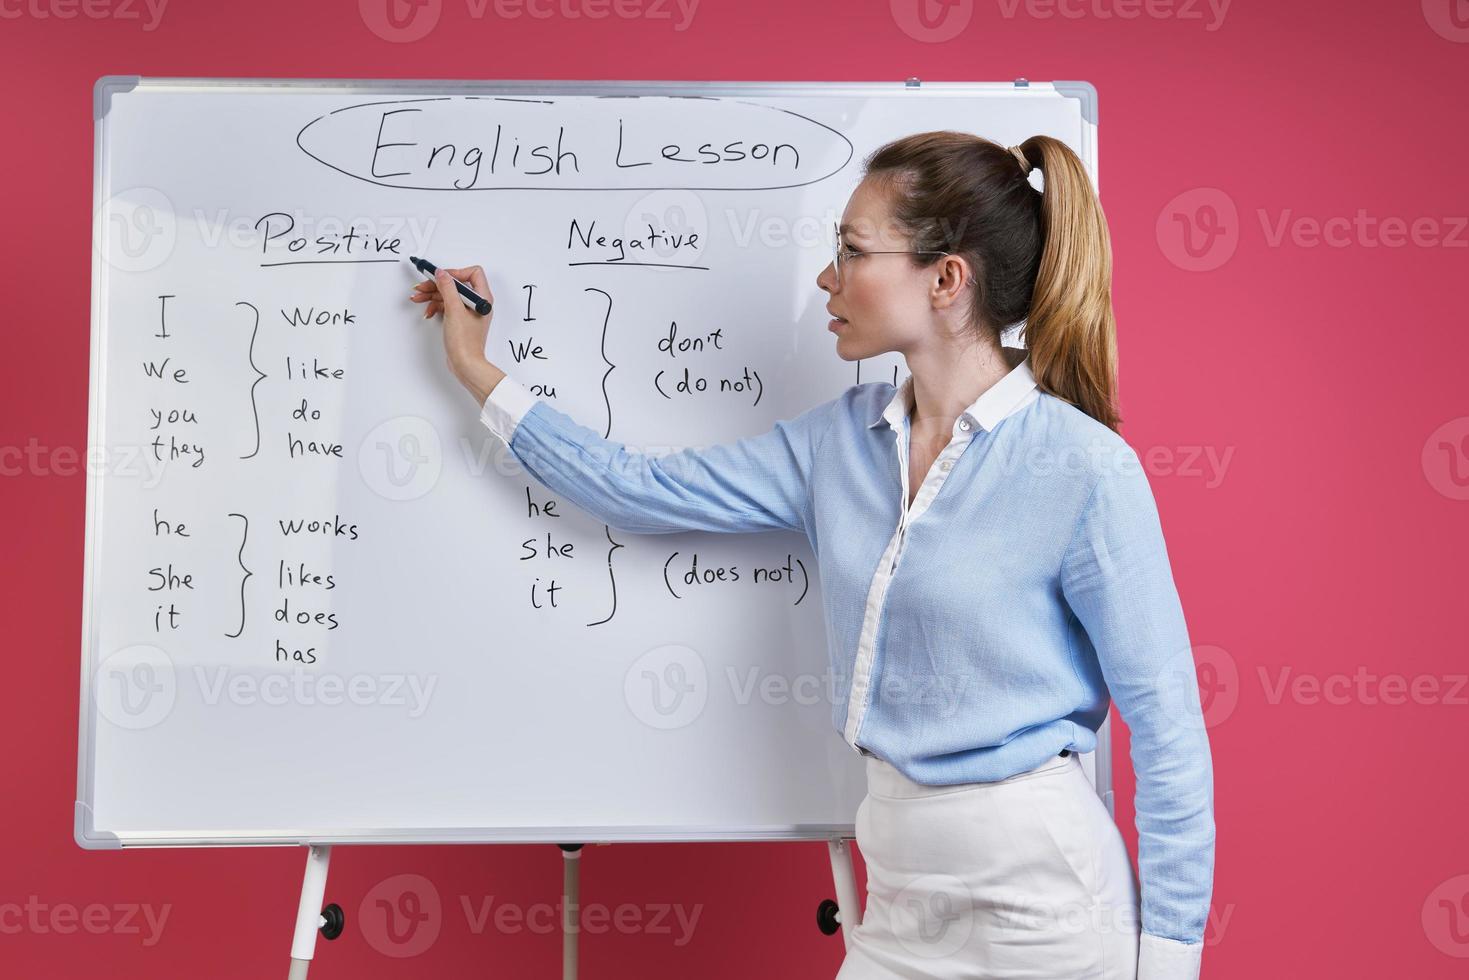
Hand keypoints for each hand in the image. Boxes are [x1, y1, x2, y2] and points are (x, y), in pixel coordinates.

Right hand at [410, 264, 502, 400]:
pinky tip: (428, 311)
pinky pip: (447, 306)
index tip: (439, 276)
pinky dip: (436, 306)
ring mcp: (468, 312)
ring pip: (449, 295)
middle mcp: (477, 303)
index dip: (455, 272)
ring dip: (432, 295)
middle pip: (456, 284)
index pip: (472, 273)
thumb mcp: (454, 310)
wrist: (465, 364)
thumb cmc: (465, 342)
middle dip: (437, 285)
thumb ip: (447, 288)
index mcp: (482, 298)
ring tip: (417, 298)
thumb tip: (441, 273)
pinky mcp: (460, 320)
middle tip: (421, 286)